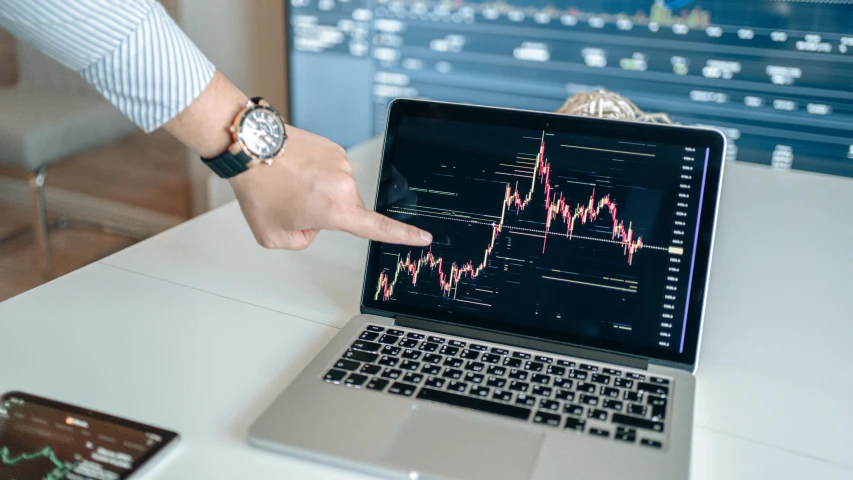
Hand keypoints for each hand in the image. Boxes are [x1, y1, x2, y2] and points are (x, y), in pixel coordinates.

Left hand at [228, 126, 432, 249]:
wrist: (250, 147)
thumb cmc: (259, 188)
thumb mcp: (274, 237)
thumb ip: (302, 241)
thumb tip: (313, 224)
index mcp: (336, 210)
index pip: (378, 228)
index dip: (403, 236)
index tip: (423, 238)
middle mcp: (345, 185)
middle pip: (346, 210)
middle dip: (325, 212)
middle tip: (294, 203)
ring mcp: (341, 163)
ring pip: (337, 189)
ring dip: (318, 190)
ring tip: (290, 183)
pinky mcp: (333, 147)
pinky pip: (330, 170)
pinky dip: (314, 173)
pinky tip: (295, 169)